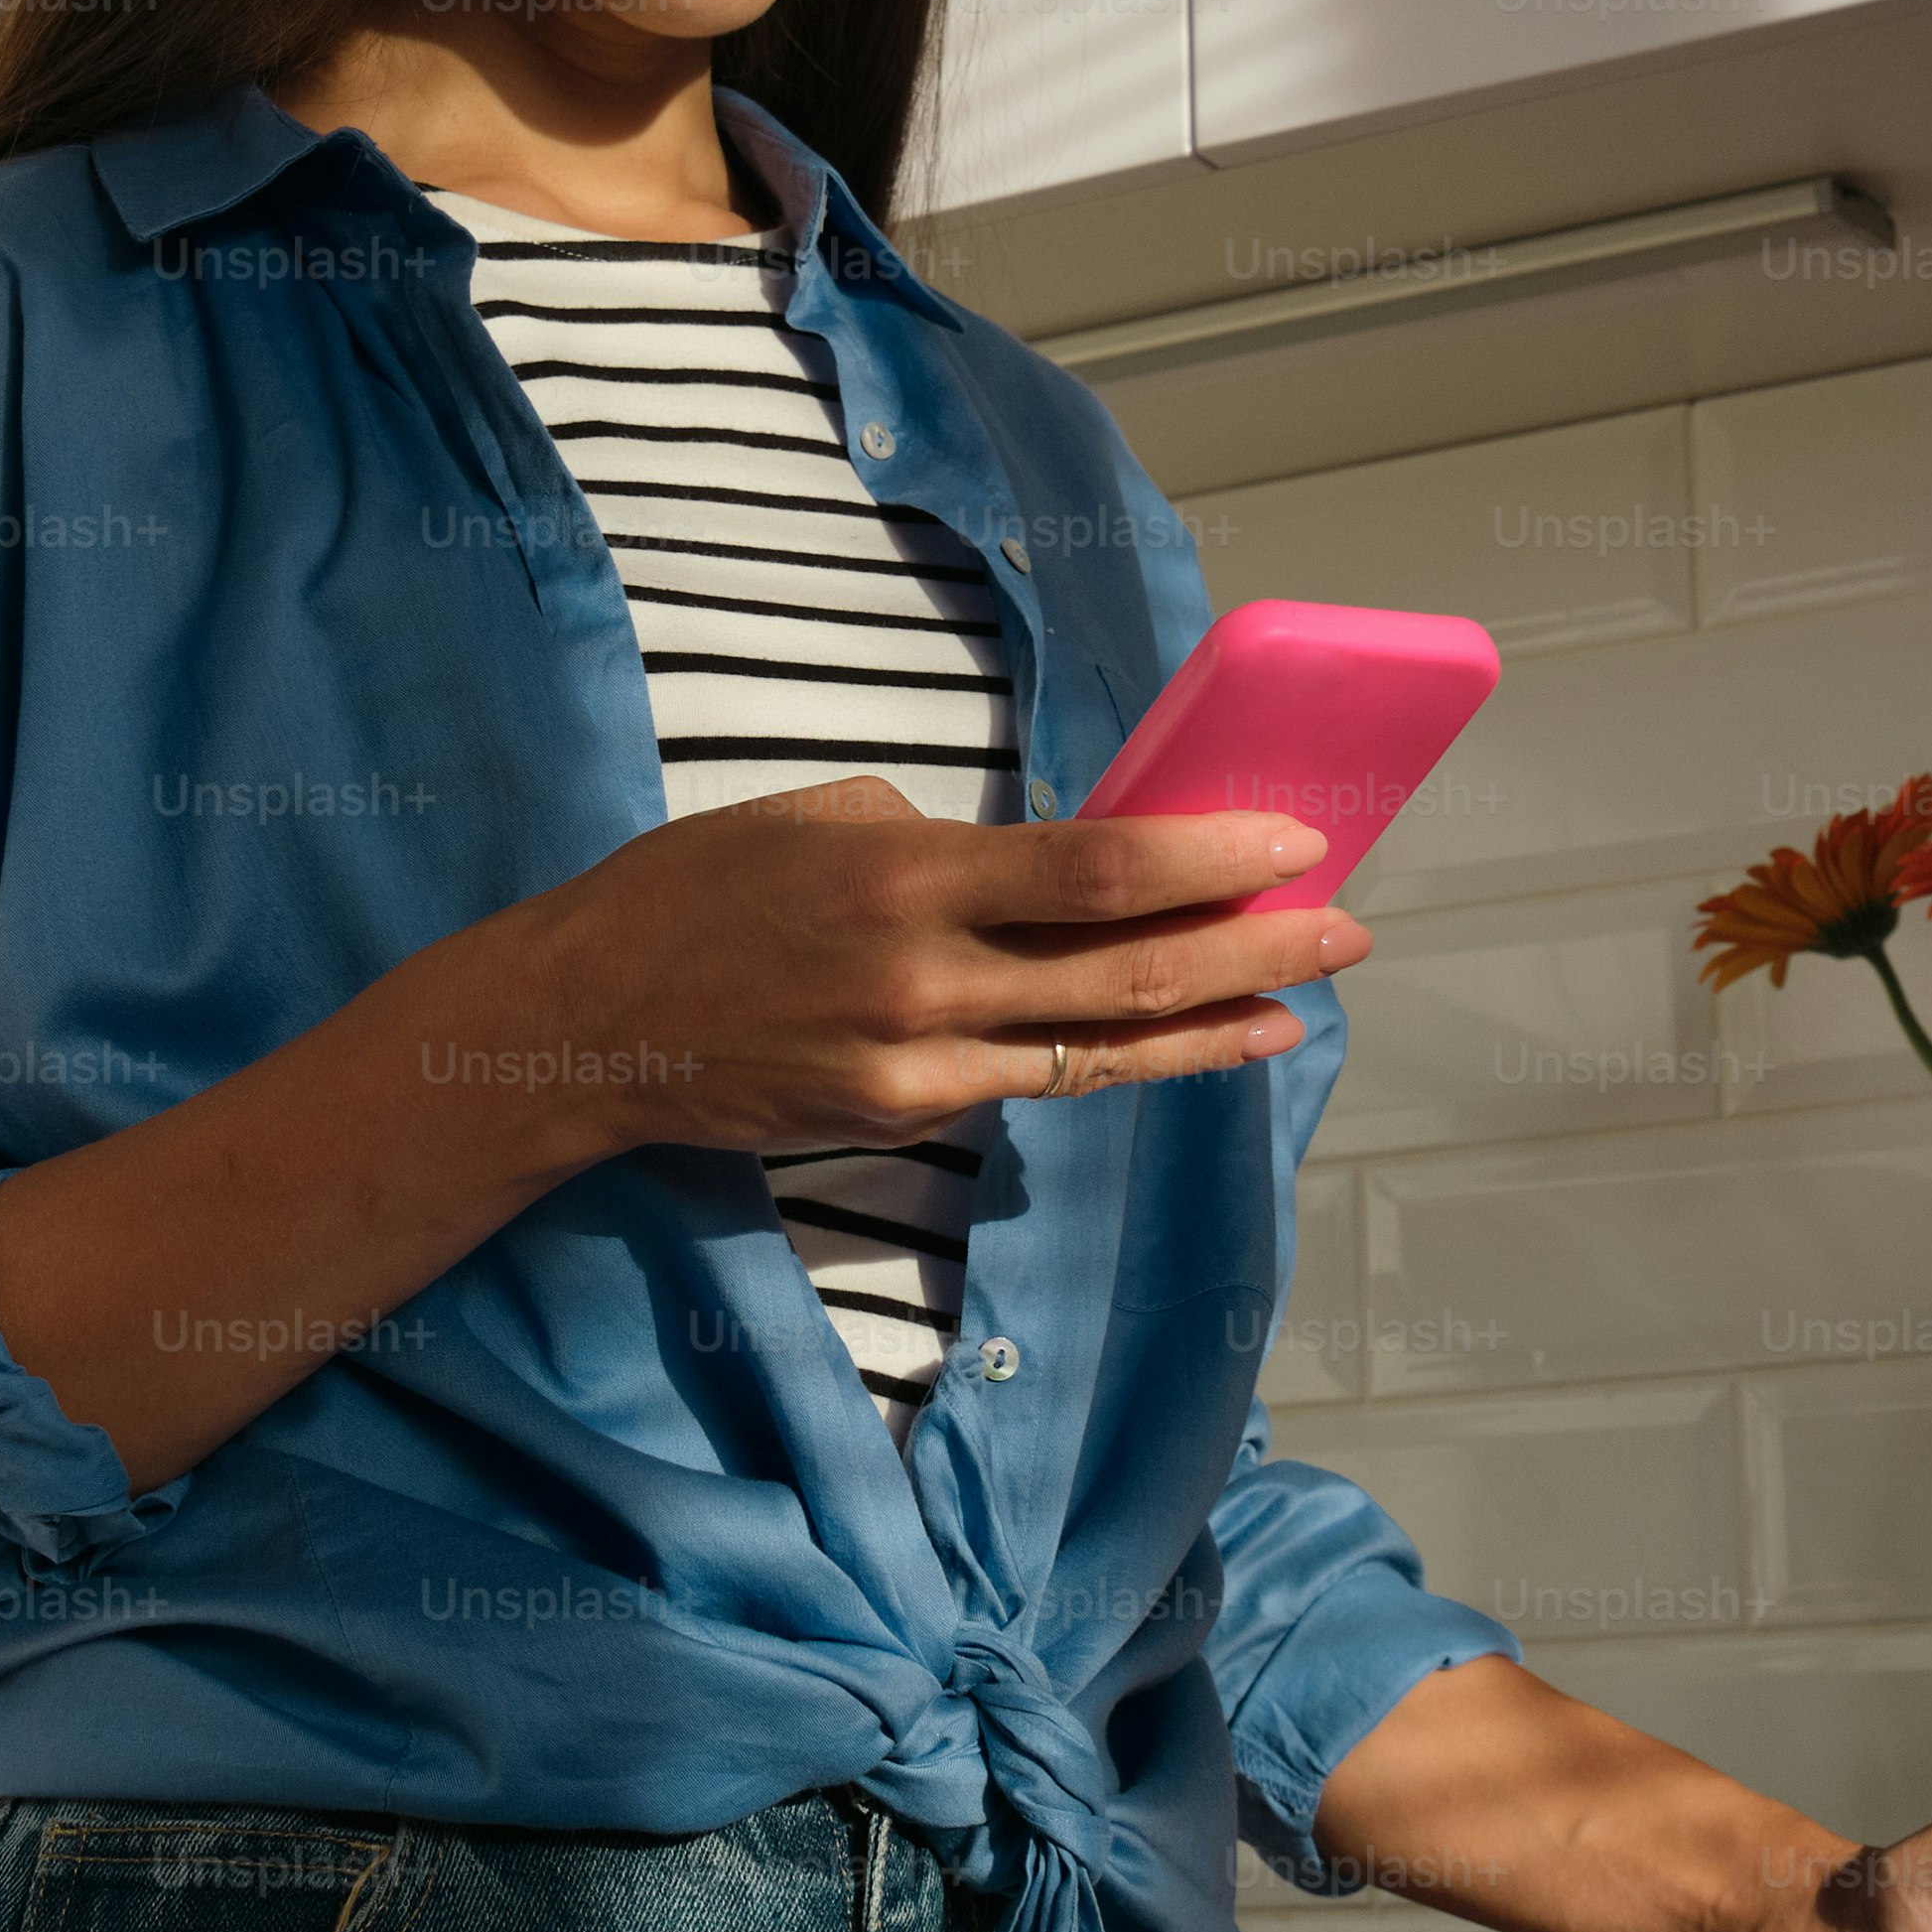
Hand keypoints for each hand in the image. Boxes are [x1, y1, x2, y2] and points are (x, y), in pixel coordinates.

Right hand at [476, 777, 1370, 1162]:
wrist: (585, 1024)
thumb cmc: (696, 891)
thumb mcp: (820, 817)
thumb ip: (945, 842)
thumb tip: (1054, 861)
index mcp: (905, 876)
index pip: (1094, 871)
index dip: (1208, 863)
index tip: (1293, 845)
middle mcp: (924, 980)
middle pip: (1127, 975)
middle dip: (1254, 951)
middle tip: (1346, 927)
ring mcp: (916, 1064)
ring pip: (1100, 1052)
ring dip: (1213, 1024)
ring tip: (1300, 1000)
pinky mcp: (901, 1114)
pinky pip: (1034, 1081)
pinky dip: (1125, 1062)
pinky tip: (1192, 1044)